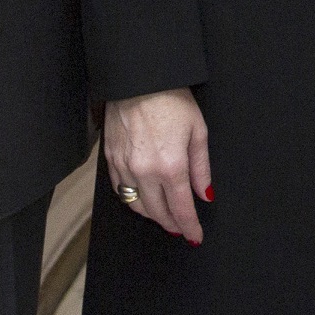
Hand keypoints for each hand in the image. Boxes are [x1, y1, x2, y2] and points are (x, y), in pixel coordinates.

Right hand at [102, 90, 211, 244]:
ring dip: (152, 215)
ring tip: (164, 216)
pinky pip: (119, 190)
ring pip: (137, 205)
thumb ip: (201, 168)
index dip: (190, 227)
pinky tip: (142, 199)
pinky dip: (132, 200)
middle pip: (158, 213)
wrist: (138, 78)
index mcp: (171, 166)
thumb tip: (204, 194)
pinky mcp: (110, 158)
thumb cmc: (171, 99)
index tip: (195, 236)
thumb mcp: (198, 131)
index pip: (181, 209)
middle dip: (172, 224)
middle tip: (182, 228)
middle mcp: (145, 171)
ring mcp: (124, 166)